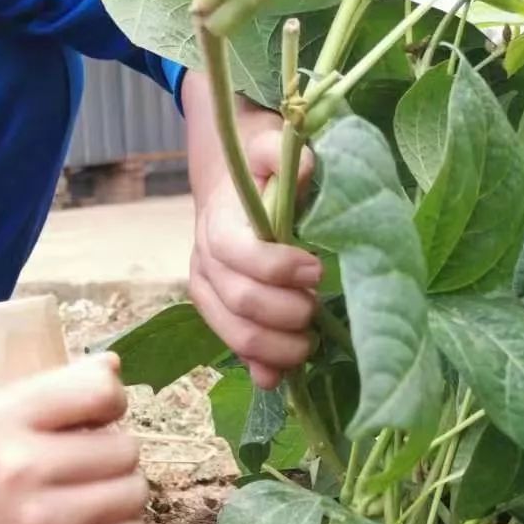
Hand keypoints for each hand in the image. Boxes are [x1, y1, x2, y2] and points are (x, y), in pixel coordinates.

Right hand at [0, 355, 147, 523]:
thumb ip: (49, 388)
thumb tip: (112, 367)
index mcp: (4, 416)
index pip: (99, 392)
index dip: (110, 401)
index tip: (95, 414)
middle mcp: (25, 465)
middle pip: (125, 447)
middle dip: (113, 451)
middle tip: (85, 462)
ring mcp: (44, 520)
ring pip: (134, 492)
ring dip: (120, 492)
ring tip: (89, 494)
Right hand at [190, 108, 321, 389]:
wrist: (232, 190)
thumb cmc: (259, 169)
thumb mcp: (270, 148)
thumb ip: (282, 154)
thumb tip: (307, 167)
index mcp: (218, 224)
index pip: (239, 254)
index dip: (278, 268)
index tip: (317, 269)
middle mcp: (206, 263)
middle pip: (241, 301)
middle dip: (285, 312)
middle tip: (317, 306)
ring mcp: (209, 294)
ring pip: (236, 334)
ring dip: (278, 347)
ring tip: (311, 341)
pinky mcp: (219, 316)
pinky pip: (236, 350)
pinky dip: (260, 367)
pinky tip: (281, 375)